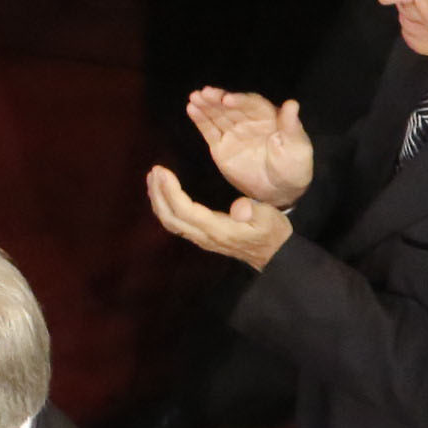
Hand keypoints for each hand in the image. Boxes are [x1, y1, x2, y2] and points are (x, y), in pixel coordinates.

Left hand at [146, 164, 294, 269]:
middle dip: (158, 193)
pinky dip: (164, 207)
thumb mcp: (270, 219)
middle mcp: (204, 236)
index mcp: (217, 230)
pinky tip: (162, 195)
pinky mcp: (201, 237)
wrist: (274, 255)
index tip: (162, 171)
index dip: (170, 191)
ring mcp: (200, 239)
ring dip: (158, 200)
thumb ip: (254, 211)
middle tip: (154, 171)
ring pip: (170, 221)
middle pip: (170, 217)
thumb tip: (239, 207)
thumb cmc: (273, 233)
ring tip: (153, 179)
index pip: (184, 210)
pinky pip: (175, 223)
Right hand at [184, 86, 315, 206]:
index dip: (240, 100)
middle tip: (205, 94)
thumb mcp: (298, 147)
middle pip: (231, 107)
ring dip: (205, 105)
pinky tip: (191, 108)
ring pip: (217, 115)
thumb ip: (291, 125)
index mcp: (269, 118)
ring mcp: (233, 133)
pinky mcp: (220, 146)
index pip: (252, 105)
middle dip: (217, 99)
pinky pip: (209, 130)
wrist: (278, 191)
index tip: (227, 99)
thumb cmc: (294, 168)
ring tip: (194, 97)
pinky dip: (200, 119)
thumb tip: (292, 103)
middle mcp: (249, 121)